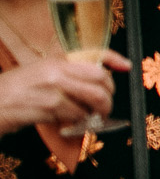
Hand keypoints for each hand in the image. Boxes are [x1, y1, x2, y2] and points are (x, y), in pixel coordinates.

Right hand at [0, 51, 123, 135]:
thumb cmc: (13, 92)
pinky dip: (79, 122)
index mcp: (55, 62)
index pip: (93, 55)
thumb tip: (92, 82)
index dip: (114, 58)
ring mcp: (52, 90)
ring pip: (92, 100)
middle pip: (100, 81)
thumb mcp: (39, 74)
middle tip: (106, 107)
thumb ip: (65, 76)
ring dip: (95, 113)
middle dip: (109, 96)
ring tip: (90, 117)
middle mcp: (56, 73)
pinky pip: (76, 115)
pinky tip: (72, 123)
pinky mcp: (47, 108)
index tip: (127, 66)